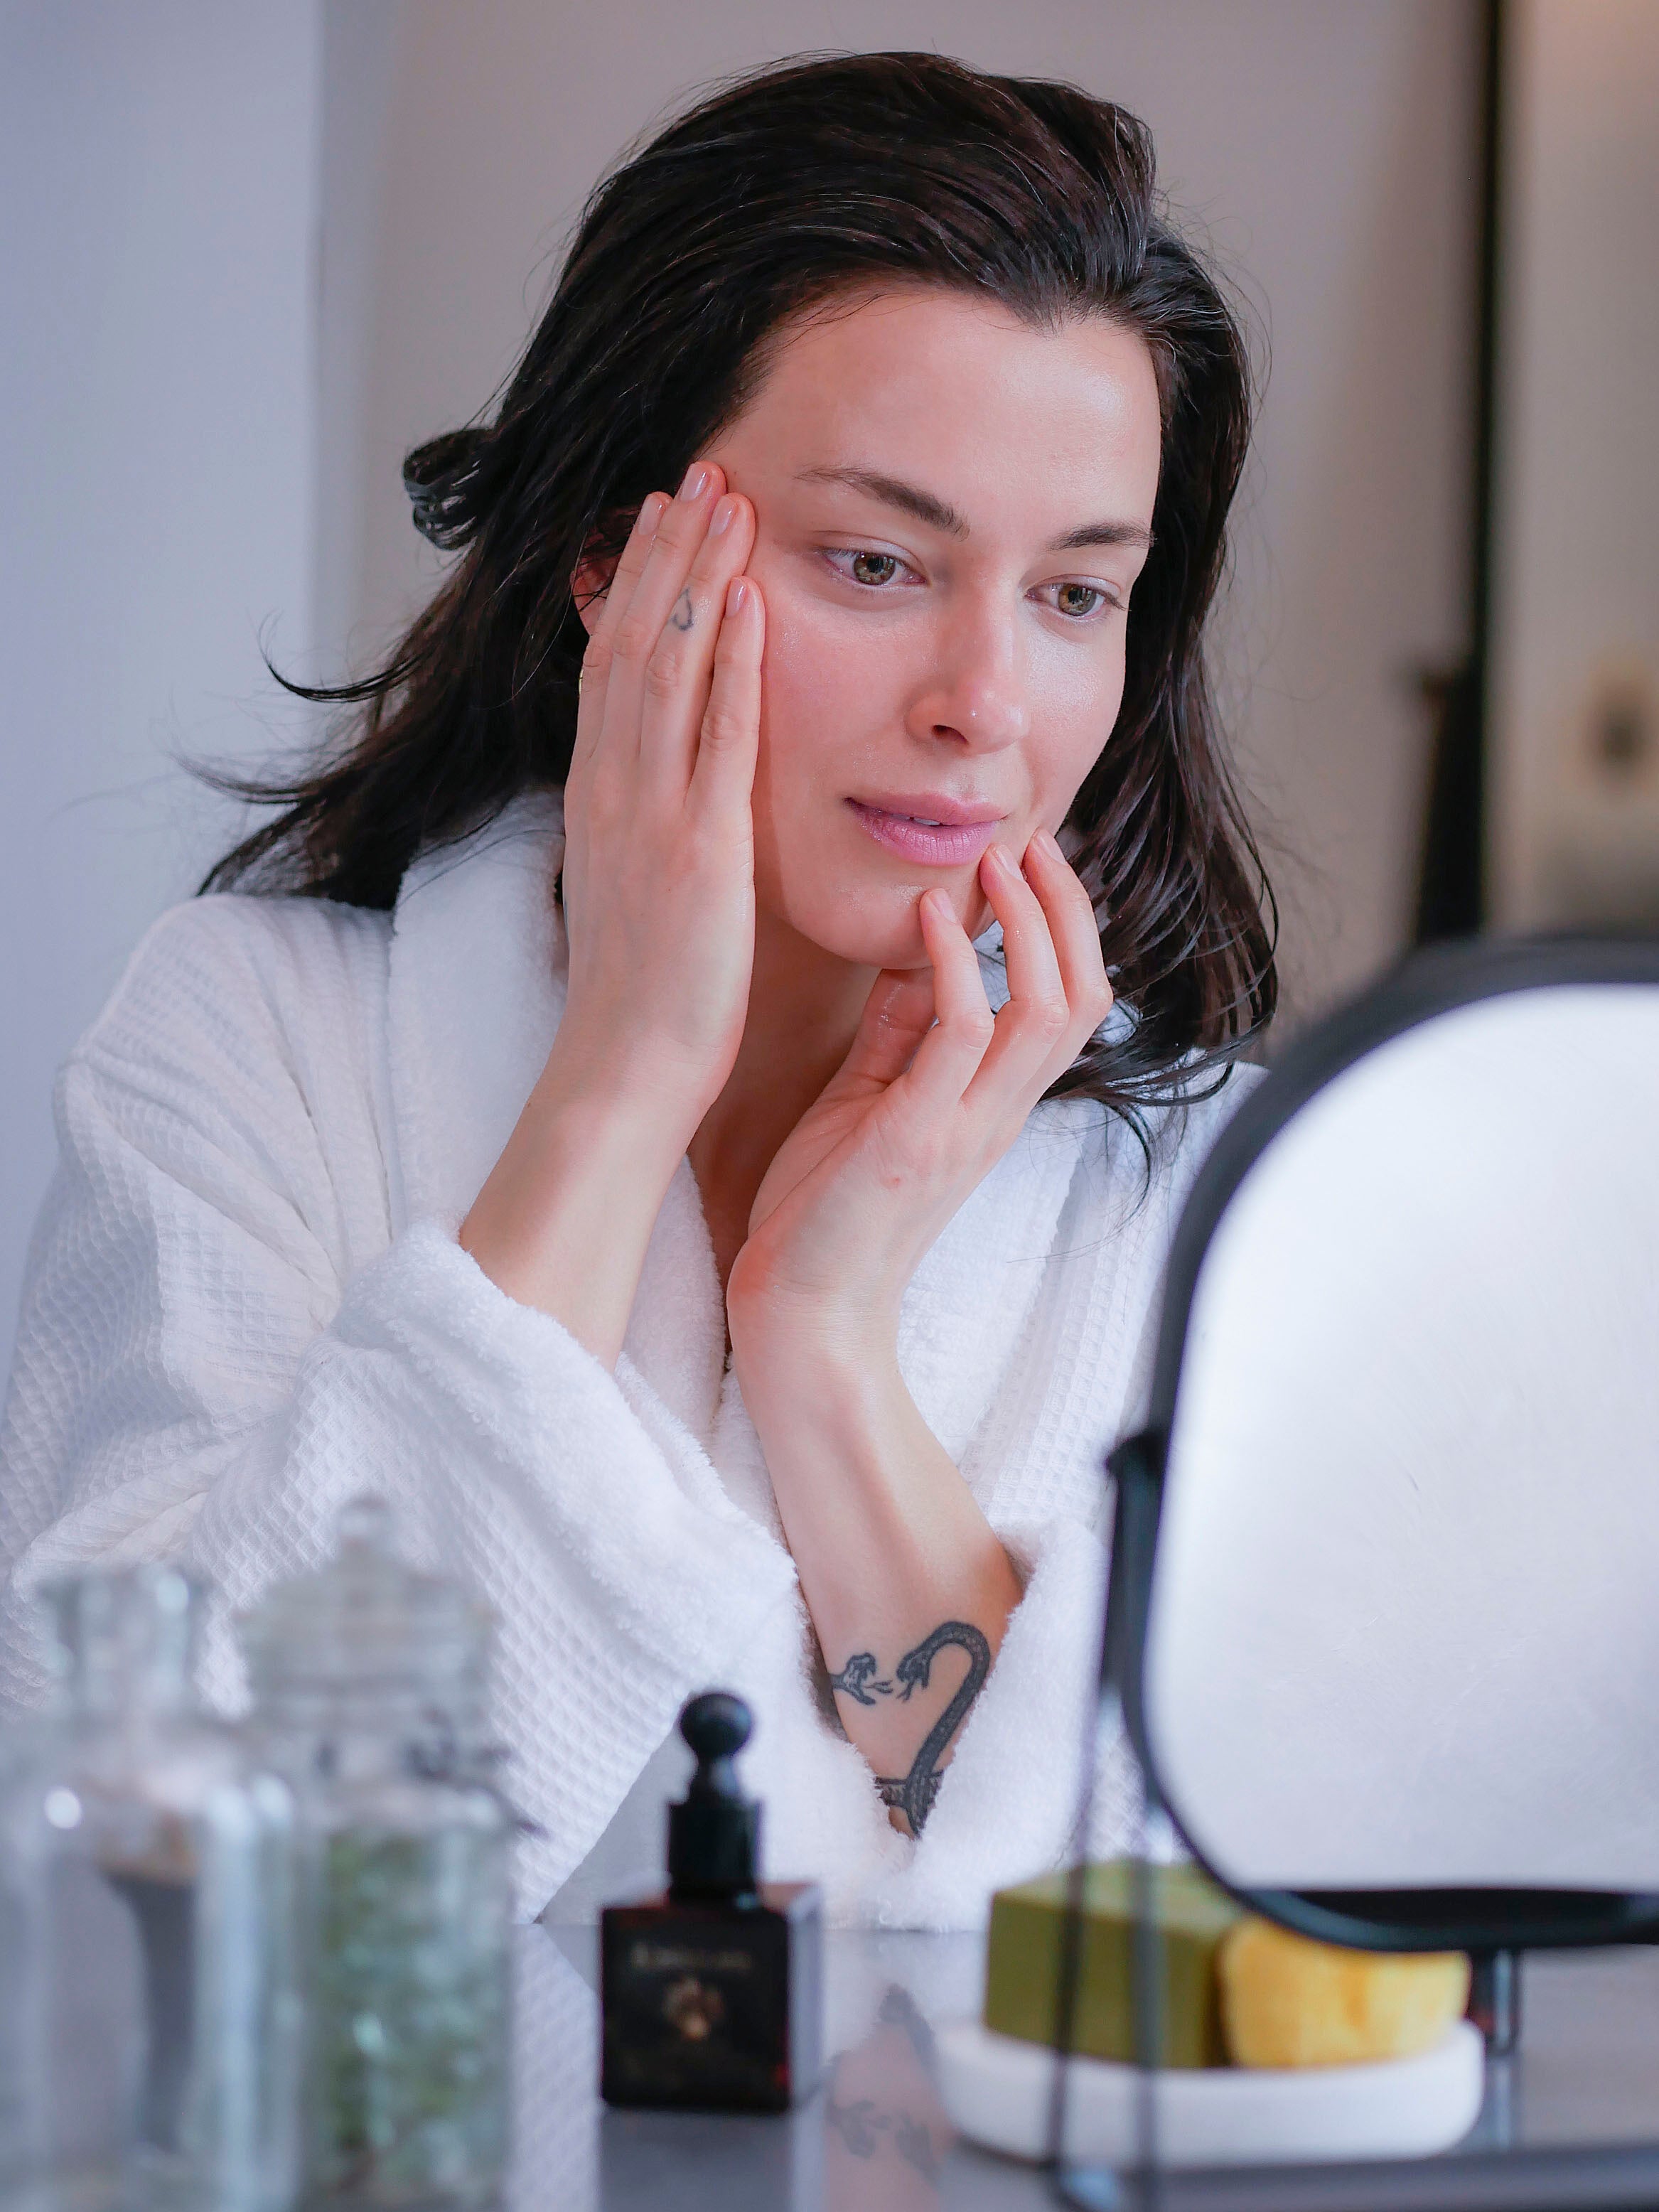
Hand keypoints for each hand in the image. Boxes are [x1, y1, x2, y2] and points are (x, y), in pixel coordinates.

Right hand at [459, 464, 763, 1356]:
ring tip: (722, 497)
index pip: (617, 670)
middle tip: (698, 469)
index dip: (640, 588)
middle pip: (634, 644)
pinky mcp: (696, 852)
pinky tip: (747, 599)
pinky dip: (727, 663)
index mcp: (602, 802)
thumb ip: (655, 831)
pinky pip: (713, 738)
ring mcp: (648, 816)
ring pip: (665, 668)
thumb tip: (672, 795)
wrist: (620, 1079)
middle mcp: (613, 793)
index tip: (667, 520)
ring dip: (694, 577)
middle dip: (665, 553)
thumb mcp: (639, 894)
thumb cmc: (643, 1004)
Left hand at [726, 831, 1111, 1365]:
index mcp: (993, 1105)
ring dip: (1027, 923)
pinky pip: (964, 1035)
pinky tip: (928, 917)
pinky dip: (957, 966)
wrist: (800, 1309)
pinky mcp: (916, 1138)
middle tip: (1028, 842)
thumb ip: (902, 1030)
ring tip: (992, 863)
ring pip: (1046, 1009)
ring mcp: (964, 1128)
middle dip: (1066, 908)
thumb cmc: (824, 1210)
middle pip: (1084, 995)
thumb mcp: (870, 1098)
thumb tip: (919, 951)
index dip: (1065, 925)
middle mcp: (996, 1115)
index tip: (1028, 858)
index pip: (1070, 1002)